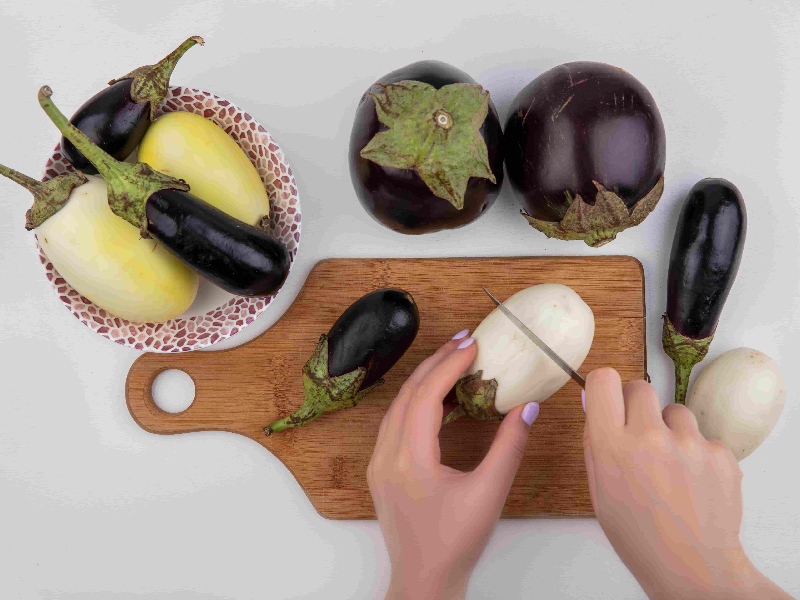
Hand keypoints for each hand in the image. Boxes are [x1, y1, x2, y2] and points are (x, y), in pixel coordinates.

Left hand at [368, 332, 539, 599]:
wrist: (424, 580)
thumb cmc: (455, 544)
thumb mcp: (489, 494)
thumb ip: (509, 448)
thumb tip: (528, 408)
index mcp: (408, 460)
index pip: (426, 396)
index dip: (449, 365)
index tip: (473, 345)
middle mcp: (386, 456)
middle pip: (408, 394)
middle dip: (436, 363)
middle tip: (465, 341)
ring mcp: (379, 463)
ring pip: (399, 406)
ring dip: (425, 380)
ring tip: (455, 361)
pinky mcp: (382, 470)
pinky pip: (396, 423)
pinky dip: (417, 403)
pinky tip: (440, 399)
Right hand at [583, 368, 791, 599]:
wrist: (693, 568)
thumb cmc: (639, 535)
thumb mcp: (598, 490)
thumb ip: (595, 442)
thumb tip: (593, 402)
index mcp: (612, 446)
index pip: (604, 380)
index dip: (604, 386)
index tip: (607, 397)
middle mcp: (650, 437)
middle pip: (640, 387)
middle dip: (636, 404)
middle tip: (638, 433)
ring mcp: (689, 444)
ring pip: (674, 411)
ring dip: (669, 429)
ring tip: (670, 466)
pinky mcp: (720, 453)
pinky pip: (702, 437)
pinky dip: (696, 453)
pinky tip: (692, 482)